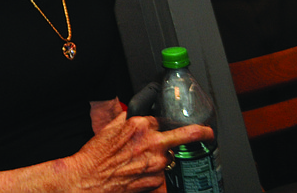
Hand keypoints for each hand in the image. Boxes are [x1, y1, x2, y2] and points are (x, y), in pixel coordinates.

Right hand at [66, 112, 213, 191]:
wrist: (88, 179)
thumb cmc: (94, 156)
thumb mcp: (107, 129)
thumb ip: (125, 120)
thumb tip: (134, 115)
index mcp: (139, 126)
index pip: (160, 119)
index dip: (157, 124)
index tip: (165, 126)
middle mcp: (152, 143)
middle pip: (184, 135)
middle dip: (200, 133)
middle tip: (208, 133)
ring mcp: (157, 164)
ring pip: (170, 157)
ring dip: (163, 159)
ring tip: (142, 163)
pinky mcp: (157, 181)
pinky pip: (163, 175)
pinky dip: (156, 175)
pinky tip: (139, 174)